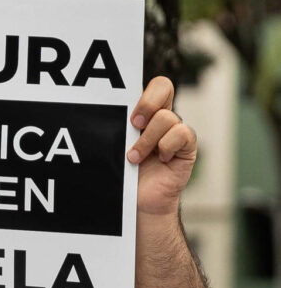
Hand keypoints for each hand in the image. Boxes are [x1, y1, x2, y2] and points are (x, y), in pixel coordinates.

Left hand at [127, 77, 196, 215]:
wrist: (138, 202)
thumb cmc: (124, 175)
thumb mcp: (116, 148)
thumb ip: (117, 130)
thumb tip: (101, 115)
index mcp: (145, 113)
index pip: (152, 86)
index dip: (144, 95)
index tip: (130, 118)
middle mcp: (161, 118)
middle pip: (164, 86)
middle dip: (147, 104)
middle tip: (135, 125)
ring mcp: (175, 131)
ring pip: (167, 118)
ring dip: (147, 140)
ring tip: (135, 158)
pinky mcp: (186, 147)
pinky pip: (183, 134)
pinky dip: (166, 147)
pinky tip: (161, 160)